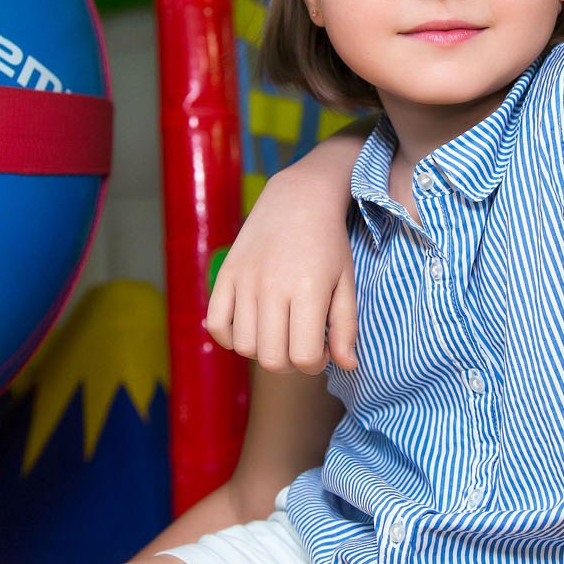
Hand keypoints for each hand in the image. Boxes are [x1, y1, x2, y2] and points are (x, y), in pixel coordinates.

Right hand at [204, 165, 357, 372]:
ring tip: (280, 332)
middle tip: (301, 344)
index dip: (316, 363)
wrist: (298, 197)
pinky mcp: (226, 274)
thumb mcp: (346, 282)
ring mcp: (244, 281)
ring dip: (264, 350)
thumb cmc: (328, 242)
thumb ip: (346, 326)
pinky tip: (252, 327)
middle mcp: (272, 287)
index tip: (322, 348)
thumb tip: (347, 366)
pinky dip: (230, 337)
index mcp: (308, 290)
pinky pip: (216, 325)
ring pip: (245, 347)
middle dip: (290, 363)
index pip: (304, 357)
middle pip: (271, 359)